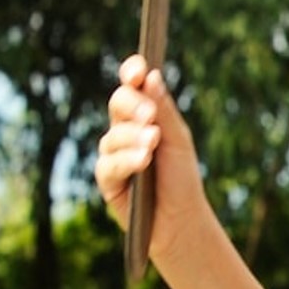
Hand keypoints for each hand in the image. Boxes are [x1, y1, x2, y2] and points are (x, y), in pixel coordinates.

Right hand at [94, 54, 204, 263]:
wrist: (180, 217)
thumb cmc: (181, 176)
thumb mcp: (178, 140)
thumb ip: (164, 110)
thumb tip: (153, 75)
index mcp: (145, 115)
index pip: (132, 86)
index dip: (132, 74)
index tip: (138, 71)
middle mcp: (125, 130)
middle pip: (118, 104)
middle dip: (133, 105)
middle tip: (149, 113)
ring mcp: (113, 153)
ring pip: (113, 134)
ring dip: (135, 138)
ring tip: (153, 143)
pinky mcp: (107, 178)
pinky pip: (109, 163)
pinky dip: (128, 161)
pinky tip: (143, 162)